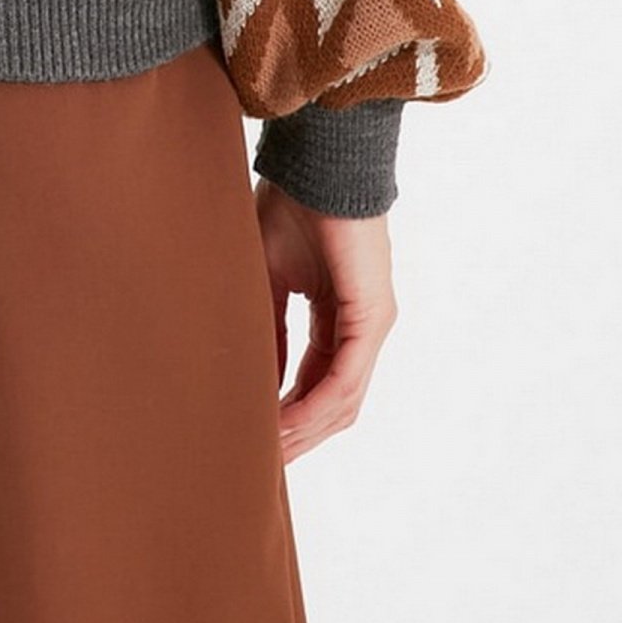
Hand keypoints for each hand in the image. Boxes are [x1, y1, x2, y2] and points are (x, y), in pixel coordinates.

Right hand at [253, 179, 398, 462]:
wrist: (318, 161)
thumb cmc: (291, 203)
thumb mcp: (266, 275)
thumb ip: (264, 326)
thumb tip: (250, 375)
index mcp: (337, 314)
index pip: (315, 380)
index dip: (286, 411)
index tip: (253, 435)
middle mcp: (361, 326)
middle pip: (333, 402)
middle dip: (297, 433)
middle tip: (260, 461)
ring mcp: (370, 324)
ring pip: (342, 399)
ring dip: (304, 430)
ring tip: (268, 451)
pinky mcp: (371, 316)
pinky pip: (345, 378)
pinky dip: (314, 405)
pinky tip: (284, 422)